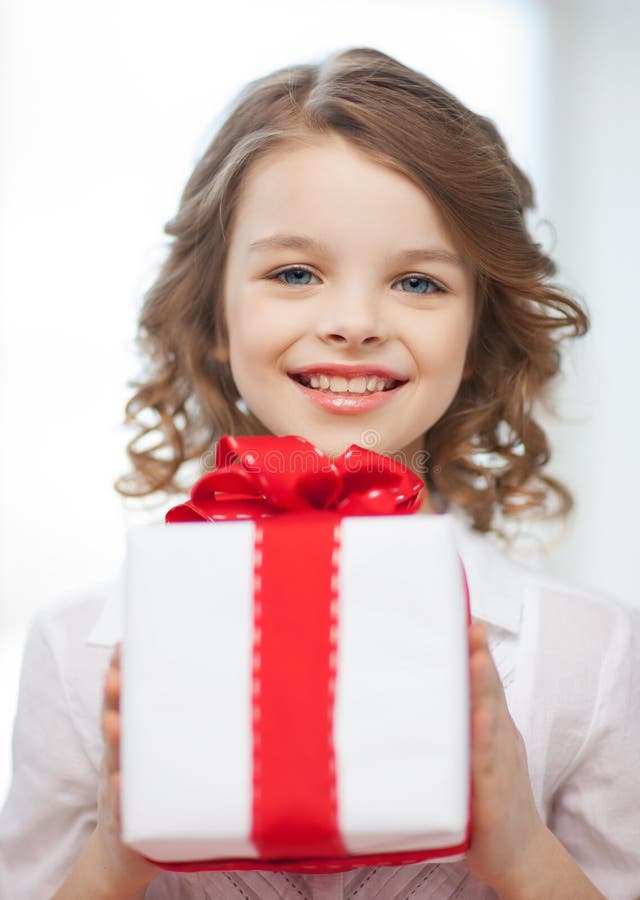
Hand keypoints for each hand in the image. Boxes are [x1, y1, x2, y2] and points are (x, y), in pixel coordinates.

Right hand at [96, 642, 160, 892]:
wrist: (125, 855)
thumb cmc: (152, 794)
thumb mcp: (159, 755)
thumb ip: (175, 723)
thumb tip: (217, 683)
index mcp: (131, 743)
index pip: (125, 702)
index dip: (123, 674)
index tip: (125, 645)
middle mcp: (120, 761)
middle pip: (115, 724)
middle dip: (115, 699)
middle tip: (117, 674)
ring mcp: (119, 791)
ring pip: (115, 762)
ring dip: (115, 741)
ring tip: (116, 720)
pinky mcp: (126, 824)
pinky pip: (123, 809)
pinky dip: (120, 796)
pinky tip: (122, 783)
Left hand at [465, 622, 545, 888]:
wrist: (518, 855)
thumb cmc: (488, 798)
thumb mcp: (473, 750)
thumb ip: (453, 719)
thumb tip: (415, 689)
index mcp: (491, 724)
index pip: (482, 679)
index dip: (474, 648)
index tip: (460, 615)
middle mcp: (498, 736)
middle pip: (489, 690)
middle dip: (479, 656)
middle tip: (469, 624)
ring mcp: (498, 763)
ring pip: (491, 718)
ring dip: (483, 688)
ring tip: (476, 658)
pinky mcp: (492, 794)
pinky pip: (486, 763)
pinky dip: (483, 740)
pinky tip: (479, 721)